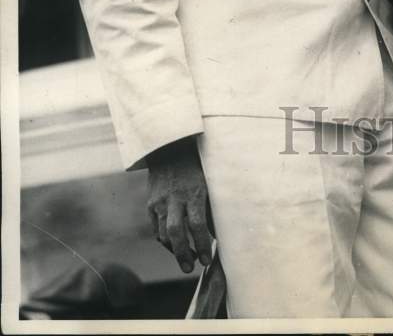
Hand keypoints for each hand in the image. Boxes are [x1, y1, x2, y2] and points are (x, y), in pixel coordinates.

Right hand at [146, 136, 211, 272]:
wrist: (171, 150)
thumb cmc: (197, 168)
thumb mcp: (208, 183)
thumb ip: (210, 208)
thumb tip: (216, 236)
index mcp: (193, 191)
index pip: (198, 224)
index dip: (203, 244)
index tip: (208, 259)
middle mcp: (174, 198)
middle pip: (176, 232)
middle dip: (184, 254)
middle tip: (191, 268)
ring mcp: (160, 201)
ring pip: (163, 233)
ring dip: (174, 250)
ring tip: (185, 260)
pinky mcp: (150, 204)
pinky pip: (155, 229)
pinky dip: (165, 240)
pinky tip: (174, 246)